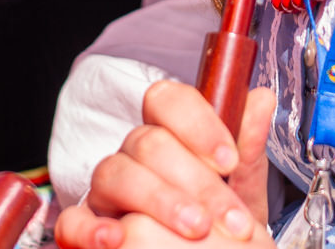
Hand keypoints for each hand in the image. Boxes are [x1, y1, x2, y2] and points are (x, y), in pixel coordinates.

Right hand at [57, 82, 275, 248]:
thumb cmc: (221, 223)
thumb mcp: (243, 188)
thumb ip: (248, 147)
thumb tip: (261, 99)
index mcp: (168, 133)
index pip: (168, 100)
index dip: (198, 123)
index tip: (229, 159)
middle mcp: (133, 154)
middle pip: (149, 143)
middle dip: (195, 180)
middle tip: (228, 217)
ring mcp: (108, 188)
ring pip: (115, 173)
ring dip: (159, 201)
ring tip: (196, 230)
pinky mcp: (87, 224)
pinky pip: (74, 219)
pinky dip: (90, 228)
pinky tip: (117, 239)